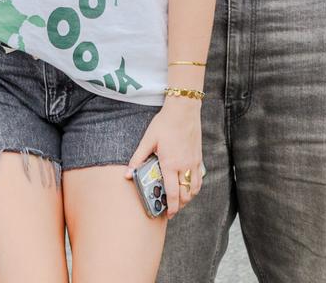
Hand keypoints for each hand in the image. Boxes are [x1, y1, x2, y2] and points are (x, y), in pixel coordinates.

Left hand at [126, 96, 202, 216]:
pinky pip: (199, 179)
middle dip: (179, 205)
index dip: (171, 207)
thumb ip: (138, 158)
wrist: (183, 110)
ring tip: (180, 200)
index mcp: (170, 164)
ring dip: (188, 198)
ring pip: (194, 189)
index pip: (172, 193)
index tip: (168, 215)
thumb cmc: (164, 123)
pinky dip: (194, 187)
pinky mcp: (199, 158)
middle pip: (185, 195)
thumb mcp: (148, 139)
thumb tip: (127, 174)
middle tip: (172, 209)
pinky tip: (189, 186)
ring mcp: (193, 163)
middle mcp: (184, 167)